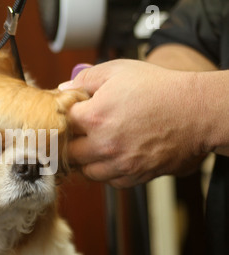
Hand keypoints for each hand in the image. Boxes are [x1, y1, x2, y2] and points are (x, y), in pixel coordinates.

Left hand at [59, 59, 208, 187]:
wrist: (197, 111)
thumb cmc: (160, 88)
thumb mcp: (118, 71)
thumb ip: (84, 79)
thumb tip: (63, 91)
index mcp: (94, 117)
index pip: (61, 123)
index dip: (66, 116)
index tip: (74, 113)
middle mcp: (103, 145)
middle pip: (69, 152)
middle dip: (72, 140)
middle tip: (81, 132)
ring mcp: (118, 163)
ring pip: (86, 170)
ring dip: (87, 159)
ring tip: (97, 145)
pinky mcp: (134, 176)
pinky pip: (109, 181)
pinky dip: (107, 171)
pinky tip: (114, 156)